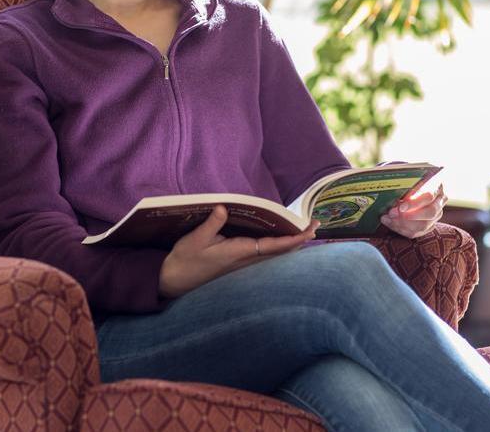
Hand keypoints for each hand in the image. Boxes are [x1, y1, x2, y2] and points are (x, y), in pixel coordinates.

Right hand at [159, 204, 320, 298]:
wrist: (174, 282)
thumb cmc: (184, 260)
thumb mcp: (194, 240)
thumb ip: (211, 224)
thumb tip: (224, 207)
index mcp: (238, 252)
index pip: (273, 245)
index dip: (293, 238)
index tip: (309, 230)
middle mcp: (246, 261)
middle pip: (280, 252)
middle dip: (299, 239)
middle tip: (315, 225)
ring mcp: (244, 267)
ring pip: (275, 256)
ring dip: (290, 244)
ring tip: (305, 231)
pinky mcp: (239, 267)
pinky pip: (265, 258)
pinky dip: (278, 248)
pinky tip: (282, 242)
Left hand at [380, 184, 445, 238]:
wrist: (412, 186)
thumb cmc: (409, 180)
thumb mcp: (409, 179)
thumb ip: (405, 186)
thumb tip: (394, 194)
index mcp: (437, 186)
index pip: (429, 196)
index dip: (415, 203)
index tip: (401, 207)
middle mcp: (440, 202)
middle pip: (429, 213)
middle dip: (408, 216)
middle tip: (392, 213)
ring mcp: (436, 216)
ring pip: (423, 226)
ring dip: (402, 224)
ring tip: (387, 218)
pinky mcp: (429, 226)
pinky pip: (415, 232)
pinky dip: (401, 229)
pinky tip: (390, 223)